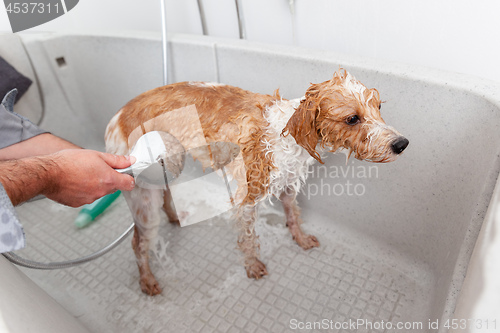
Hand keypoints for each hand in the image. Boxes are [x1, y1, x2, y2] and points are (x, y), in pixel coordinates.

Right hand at [0, 149, 135, 206]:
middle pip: (113, 187)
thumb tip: (130, 160)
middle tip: (96, 168)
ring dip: (94, 184)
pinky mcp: (78, 204)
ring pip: (99, 192)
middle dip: (108, 178)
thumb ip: (116, 160)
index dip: (128, 178)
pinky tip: (74, 181)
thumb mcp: (96, 155)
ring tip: (81, 173)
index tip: (124, 173)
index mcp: (109, 180)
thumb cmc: (69, 162)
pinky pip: (86, 196)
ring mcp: (89, 199)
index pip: (129, 184)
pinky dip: (83, 190)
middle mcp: (101, 192)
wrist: (47, 174)